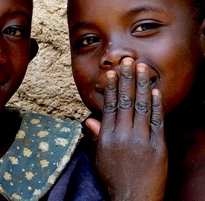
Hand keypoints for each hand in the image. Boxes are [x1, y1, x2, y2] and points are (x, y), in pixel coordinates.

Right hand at [91, 58, 166, 200]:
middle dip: (126, 79)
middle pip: (125, 101)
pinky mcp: (158, 147)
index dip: (111, 88)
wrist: (133, 200)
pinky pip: (157, 122)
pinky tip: (155, 91)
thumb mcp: (99, 157)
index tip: (112, 73)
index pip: (109, 106)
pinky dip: (156, 105)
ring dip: (141, 85)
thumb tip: (89, 119)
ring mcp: (141, 140)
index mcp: (107, 137)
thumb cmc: (114, 178)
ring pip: (141, 106)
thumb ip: (96, 136)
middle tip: (127, 61)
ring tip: (141, 68)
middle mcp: (123, 135)